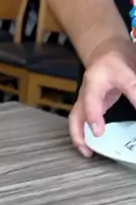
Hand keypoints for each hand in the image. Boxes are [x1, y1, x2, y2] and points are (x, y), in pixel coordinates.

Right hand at [69, 39, 135, 156]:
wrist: (105, 51)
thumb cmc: (117, 59)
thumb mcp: (130, 70)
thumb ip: (134, 91)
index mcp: (97, 79)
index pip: (96, 99)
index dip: (97, 116)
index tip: (99, 132)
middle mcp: (86, 90)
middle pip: (78, 112)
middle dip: (81, 130)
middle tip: (90, 146)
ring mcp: (83, 98)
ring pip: (75, 119)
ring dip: (79, 136)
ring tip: (87, 152)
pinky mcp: (84, 106)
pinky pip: (79, 122)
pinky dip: (82, 135)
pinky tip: (90, 146)